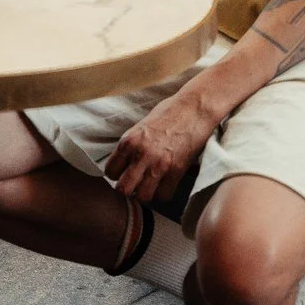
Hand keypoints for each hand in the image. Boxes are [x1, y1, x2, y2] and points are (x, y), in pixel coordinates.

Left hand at [105, 88, 217, 202]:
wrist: (195, 108)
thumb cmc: (169, 113)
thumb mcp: (141, 126)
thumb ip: (132, 145)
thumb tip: (124, 162)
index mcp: (129, 141)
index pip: (110, 171)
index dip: (116, 175)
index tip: (123, 174)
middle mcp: (141, 154)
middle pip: (123, 189)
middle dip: (128, 189)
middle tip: (135, 185)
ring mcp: (159, 164)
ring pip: (143, 196)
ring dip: (145, 194)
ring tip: (150, 186)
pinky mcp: (177, 170)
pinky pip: (164, 195)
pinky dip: (163, 193)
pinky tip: (165, 185)